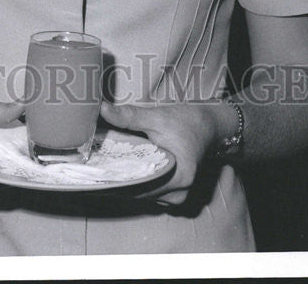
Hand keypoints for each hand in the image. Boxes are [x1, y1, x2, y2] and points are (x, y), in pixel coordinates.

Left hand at [100, 99, 231, 205]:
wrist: (211, 126)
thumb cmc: (189, 122)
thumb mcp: (159, 116)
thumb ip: (130, 116)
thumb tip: (103, 110)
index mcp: (179, 178)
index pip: (139, 187)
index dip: (116, 179)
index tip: (96, 171)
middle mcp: (179, 194)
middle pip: (139, 193)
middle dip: (119, 179)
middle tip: (96, 165)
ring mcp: (177, 197)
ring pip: (143, 194)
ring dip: (128, 181)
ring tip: (107, 166)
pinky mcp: (173, 193)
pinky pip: (150, 191)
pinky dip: (138, 181)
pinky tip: (124, 169)